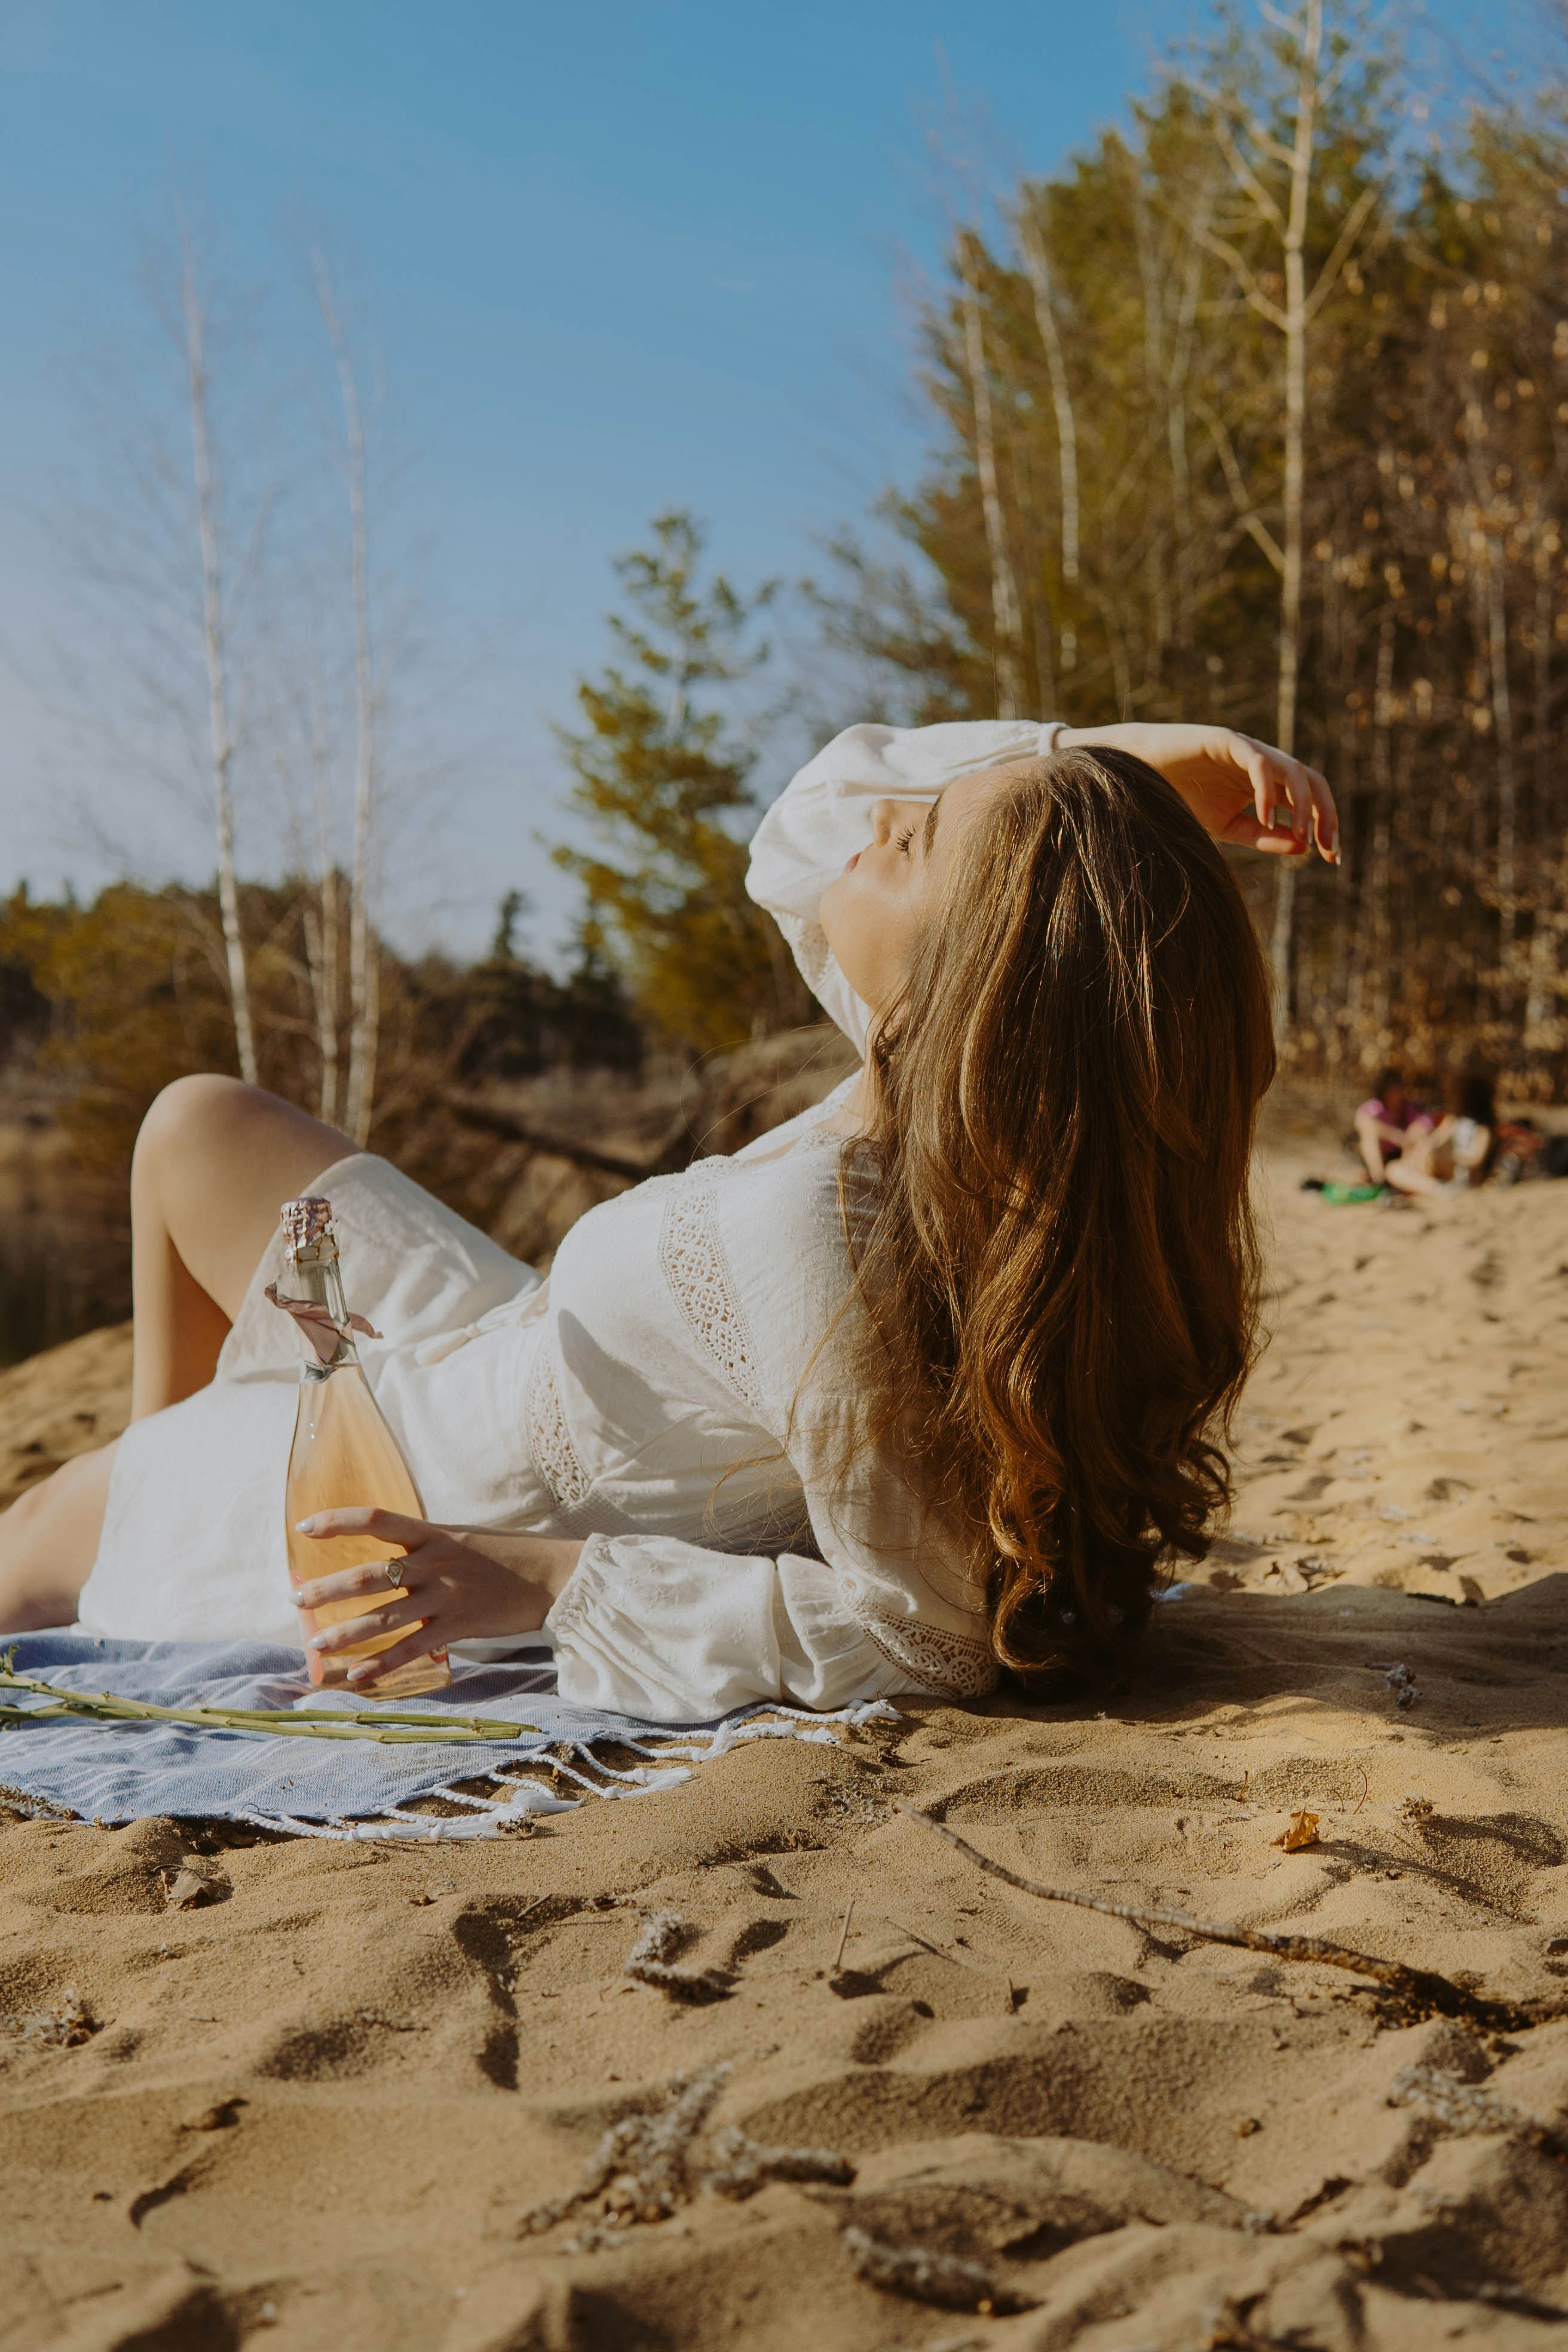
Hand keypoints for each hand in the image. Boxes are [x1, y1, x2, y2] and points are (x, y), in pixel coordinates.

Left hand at [291, 1509, 582, 1688]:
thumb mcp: (460, 1538)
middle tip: (297, 1600)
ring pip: (383, 1617)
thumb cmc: (503, 1556)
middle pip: (367, 1575)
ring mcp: (445, 1596)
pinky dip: (381, 1665)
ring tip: (316, 1645)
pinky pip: (411, 1649)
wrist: (551, 1577)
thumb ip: (422, 1548)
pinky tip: (356, 1678)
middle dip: (326, 1589)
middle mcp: (434, 1562)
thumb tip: (383, 1562)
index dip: (335, 1521)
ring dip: (344, 1633)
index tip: (304, 1526)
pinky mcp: (457, 1627)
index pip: (374, 1518)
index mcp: (432, 1533)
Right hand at [1059, 723, 1337, 861]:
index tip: (1331, 858)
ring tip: (1301, 833)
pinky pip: (1260, 763)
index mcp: (1266, 783)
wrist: (1136, 775)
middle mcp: (1264, 763)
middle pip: (1313, 782)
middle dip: (1326, 814)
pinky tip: (1265, 816)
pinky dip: (1267, 790)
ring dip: (1303, 803)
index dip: (1325, 825)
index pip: (1308, 800)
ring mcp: (1248, 749)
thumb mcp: (1227, 827)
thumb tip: (1302, 846)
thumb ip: (1263, 836)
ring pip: (1294, 771)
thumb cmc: (1180, 799)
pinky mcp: (1227, 741)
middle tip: (1328, 848)